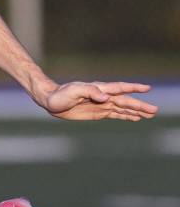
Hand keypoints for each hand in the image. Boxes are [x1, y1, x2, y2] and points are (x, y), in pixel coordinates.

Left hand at [39, 81, 158, 121]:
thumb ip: (90, 92)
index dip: (133, 88)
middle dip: (140, 105)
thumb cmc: (61, 94)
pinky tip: (135, 118)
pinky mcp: (99, 112)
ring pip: (123, 108)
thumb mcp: (73, 91)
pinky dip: (126, 116)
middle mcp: (103, 96)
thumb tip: (106, 97)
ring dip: (136, 111)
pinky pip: (116, 114)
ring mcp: (102, 104)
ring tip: (150, 114)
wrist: (52, 101)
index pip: (119, 88)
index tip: (147, 88)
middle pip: (125, 101)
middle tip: (155, 110)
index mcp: (99, 89)